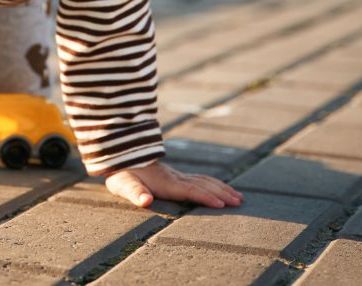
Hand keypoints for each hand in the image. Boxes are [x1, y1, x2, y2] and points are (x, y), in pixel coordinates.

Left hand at [104, 161, 242, 208]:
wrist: (121, 157)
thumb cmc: (122, 175)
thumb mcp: (123, 185)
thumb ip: (135, 193)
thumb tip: (145, 201)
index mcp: (166, 183)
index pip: (190, 190)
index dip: (205, 197)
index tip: (222, 204)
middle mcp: (175, 178)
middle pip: (203, 185)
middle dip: (222, 193)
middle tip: (239, 202)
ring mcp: (177, 176)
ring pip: (205, 181)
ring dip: (222, 188)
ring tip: (239, 197)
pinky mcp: (176, 176)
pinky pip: (200, 180)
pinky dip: (214, 184)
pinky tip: (221, 188)